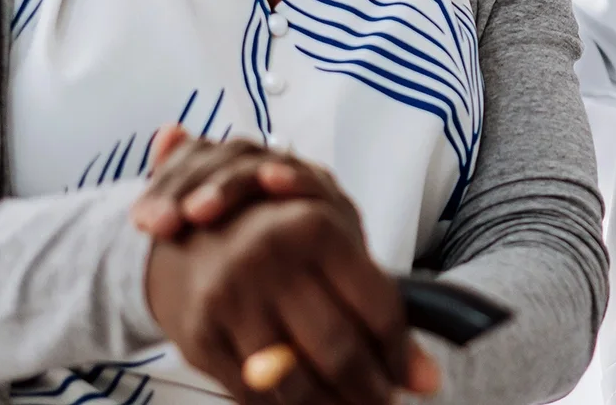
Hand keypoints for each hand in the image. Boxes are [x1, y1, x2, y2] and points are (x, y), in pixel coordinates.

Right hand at [139, 130, 440, 400]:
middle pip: (340, 350)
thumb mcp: (331, 248)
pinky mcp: (200, 335)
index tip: (412, 379)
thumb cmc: (277, 241)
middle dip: (370, 390)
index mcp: (315, 227)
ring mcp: (231, 298)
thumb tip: (427, 379)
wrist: (188, 232)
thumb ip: (378, 303)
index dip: (402, 356)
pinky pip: (253, 394)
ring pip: (296, 381)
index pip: (379, 309)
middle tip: (382, 402)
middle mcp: (270, 258)